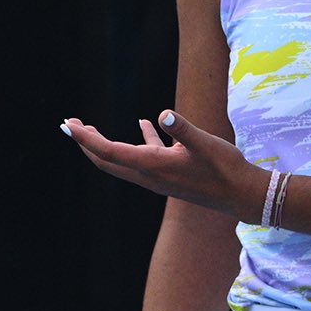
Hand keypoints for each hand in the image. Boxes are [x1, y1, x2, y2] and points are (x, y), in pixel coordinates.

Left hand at [62, 110, 264, 221]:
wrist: (242, 196)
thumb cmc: (225, 169)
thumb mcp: (205, 144)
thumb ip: (183, 129)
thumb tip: (163, 114)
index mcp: (153, 166)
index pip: (109, 152)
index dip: (86, 138)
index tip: (68, 124)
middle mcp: (150, 175)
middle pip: (107, 160)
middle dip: (85, 143)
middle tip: (68, 124)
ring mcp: (159, 177)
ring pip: (122, 160)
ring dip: (103, 144)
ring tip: (89, 127)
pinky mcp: (170, 174)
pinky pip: (146, 156)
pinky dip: (140, 140)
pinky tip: (145, 122)